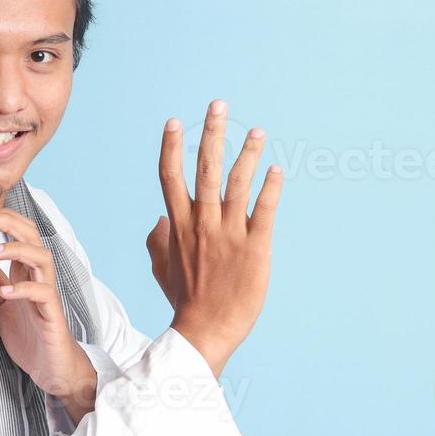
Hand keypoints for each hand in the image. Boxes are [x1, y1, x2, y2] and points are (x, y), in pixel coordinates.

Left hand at [0, 208, 96, 420]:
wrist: (51, 367)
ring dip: (16, 250)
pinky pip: (42, 294)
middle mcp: (39, 278)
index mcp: (27, 272)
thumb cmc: (30, 334)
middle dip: (10, 224)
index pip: (22, 235)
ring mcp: (47, 294)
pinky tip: (6, 291)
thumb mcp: (3, 305)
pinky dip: (24, 289)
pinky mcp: (52, 314)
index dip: (4, 221)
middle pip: (32, 238)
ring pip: (41, 259)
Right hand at [147, 99, 283, 373]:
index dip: (171, 147)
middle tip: (219, 105)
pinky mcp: (255, 247)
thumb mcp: (161, 269)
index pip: (170, 177)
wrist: (205, 330)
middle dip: (211, 133)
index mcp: (178, 226)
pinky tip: (276, 170)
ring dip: (247, 154)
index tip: (174, 122)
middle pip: (204, 168)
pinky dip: (270, 188)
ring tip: (257, 131)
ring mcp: (229, 234)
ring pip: (236, 183)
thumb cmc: (185, 300)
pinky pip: (264, 210)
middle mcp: (202, 223)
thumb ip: (157, 241)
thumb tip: (158, 221)